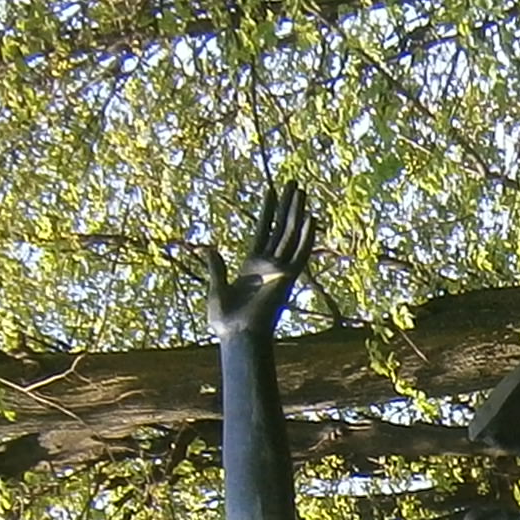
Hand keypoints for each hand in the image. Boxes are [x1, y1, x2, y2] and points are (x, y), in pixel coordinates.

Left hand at [200, 182, 318, 324]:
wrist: (239, 336)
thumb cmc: (226, 320)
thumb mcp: (216, 289)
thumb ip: (216, 268)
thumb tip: (209, 249)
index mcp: (253, 265)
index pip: (264, 230)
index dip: (268, 210)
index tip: (272, 190)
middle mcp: (270, 264)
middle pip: (281, 228)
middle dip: (287, 205)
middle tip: (294, 183)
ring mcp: (280, 270)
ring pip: (292, 234)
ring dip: (297, 212)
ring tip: (301, 191)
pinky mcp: (287, 278)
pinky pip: (300, 253)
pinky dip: (306, 236)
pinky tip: (310, 217)